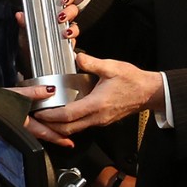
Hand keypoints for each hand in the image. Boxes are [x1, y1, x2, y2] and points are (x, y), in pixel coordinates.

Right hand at [7, 84, 74, 147]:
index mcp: (24, 123)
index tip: (69, 143)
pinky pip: (26, 129)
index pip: (46, 133)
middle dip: (54, 137)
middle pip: (42, 135)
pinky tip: (37, 124)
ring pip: (34, 133)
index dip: (59, 138)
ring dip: (45, 133)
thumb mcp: (15, 94)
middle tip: (67, 141)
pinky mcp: (10, 125)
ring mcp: (15, 129)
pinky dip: (35, 128)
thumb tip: (51, 90)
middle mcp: (21, 129)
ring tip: (55, 132)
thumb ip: (34, 92)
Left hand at [15, 0, 78, 42]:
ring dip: (72, 29)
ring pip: (74, 27)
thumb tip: (19, 15)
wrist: (30, 60)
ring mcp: (65, 34)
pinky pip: (73, 43)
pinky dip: (71, 42)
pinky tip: (66, 42)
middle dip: (69, 12)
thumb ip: (24, 23)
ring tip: (65, 32)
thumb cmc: (28, 43)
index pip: (63, 1)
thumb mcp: (24, 32)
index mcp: (50, 13)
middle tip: (61, 16)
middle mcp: (60, 22)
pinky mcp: (67, 46)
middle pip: (72, 11)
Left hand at [32, 53, 162, 136]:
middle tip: (36, 118)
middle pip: (68, 128)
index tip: (38, 112)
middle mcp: (97, 117)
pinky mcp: (103, 120)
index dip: (51, 115)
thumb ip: (93, 63)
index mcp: (97, 104)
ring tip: (46, 117)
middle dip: (50, 125)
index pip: (68, 115)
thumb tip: (78, 57)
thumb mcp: (112, 67)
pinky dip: (70, 124)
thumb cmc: (133, 80)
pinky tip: (63, 116)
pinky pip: (82, 126)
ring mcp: (100, 121)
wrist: (150, 92)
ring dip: (59, 126)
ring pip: (75, 129)